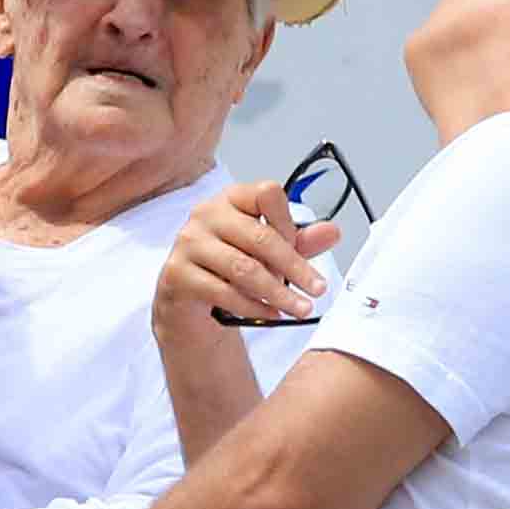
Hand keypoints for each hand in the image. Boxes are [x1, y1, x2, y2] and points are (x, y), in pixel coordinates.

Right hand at [160, 178, 338, 333]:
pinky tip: (272, 314)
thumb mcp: (269, 252)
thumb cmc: (230, 266)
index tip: (302, 249)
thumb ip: (299, 241)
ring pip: (243, 268)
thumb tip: (332, 232)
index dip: (289, 222)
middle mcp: (207, 214)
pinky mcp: (177, 274)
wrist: (190, 299)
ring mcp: (189, 243)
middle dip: (294, 267)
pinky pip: (223, 292)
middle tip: (317, 289)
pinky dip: (253, 306)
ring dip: (278, 292)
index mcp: (231, 198)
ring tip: (300, 308)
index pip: (267, 194)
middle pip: (260, 236)